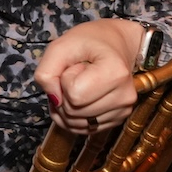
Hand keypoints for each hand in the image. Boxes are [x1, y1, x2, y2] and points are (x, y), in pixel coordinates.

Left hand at [33, 18, 142, 134]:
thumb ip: (47, 71)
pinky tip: (77, 99)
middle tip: (76, 74)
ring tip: (77, 85)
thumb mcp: (60, 46)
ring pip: (77, 124)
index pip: (73, 94)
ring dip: (66, 107)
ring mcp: (124, 110)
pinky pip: (84, 129)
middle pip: (74, 112)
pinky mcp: (118, 120)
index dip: (65, 79)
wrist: (115, 45)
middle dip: (63, 94)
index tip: (77, 65)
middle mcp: (125, 96)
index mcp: (115, 73)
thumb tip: (53, 99)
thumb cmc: (89, 42)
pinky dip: (73, 117)